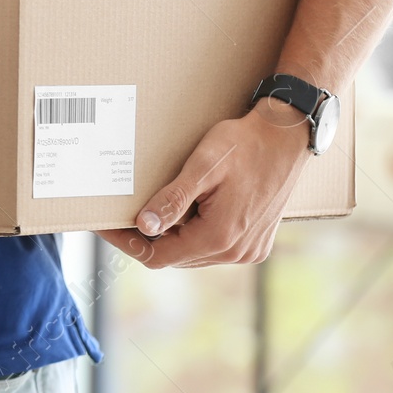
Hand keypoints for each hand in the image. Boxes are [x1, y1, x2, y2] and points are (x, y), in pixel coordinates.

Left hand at [95, 100, 311, 267]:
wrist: (287, 136)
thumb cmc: (244, 144)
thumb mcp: (203, 167)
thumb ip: (173, 199)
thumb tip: (144, 225)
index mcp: (219, 237)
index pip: (158, 255)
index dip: (127, 241)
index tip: (105, 224)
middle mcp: (235, 252)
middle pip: (174, 256)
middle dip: (146, 237)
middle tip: (121, 213)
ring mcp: (248, 250)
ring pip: (192, 253)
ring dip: (170, 235)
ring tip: (150, 208)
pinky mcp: (255, 242)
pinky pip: (212, 247)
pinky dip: (192, 233)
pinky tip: (184, 209)